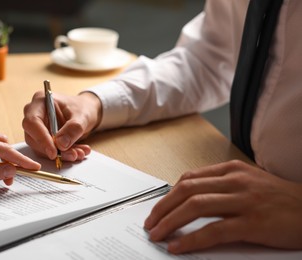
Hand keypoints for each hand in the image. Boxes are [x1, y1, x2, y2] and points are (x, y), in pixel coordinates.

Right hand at [22, 91, 100, 160]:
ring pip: (40, 148)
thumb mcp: (82, 116)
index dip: (41, 139)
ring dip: (61, 155)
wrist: (87, 111)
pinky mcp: (43, 138)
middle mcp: (35, 114)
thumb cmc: (83, 107)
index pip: (32, 122)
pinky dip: (64, 155)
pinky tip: (78, 153)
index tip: (54, 152)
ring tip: (79, 153)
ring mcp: (38, 127)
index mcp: (40, 101)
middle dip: (53, 150)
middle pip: (33, 137)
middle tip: (73, 154)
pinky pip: (48, 151)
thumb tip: (60, 145)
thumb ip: (73, 128)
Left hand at [144, 160, 301, 253]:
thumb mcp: (248, 182)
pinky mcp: (252, 222)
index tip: (157, 208)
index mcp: (231, 170)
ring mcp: (243, 200)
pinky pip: (214, 231)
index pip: (189, 179)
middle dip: (162, 208)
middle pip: (186, 190)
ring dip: (170, 221)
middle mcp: (234, 181)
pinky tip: (178, 246)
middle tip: (150, 223)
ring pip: (195, 207)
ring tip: (156, 234)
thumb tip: (190, 199)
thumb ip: (221, 186)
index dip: (168, 195)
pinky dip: (191, 239)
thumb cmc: (278, 198)